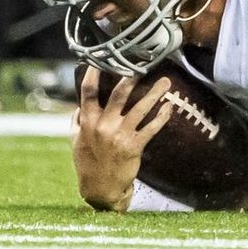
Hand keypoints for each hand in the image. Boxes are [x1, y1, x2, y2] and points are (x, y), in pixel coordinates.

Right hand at [72, 69, 174, 213]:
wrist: (100, 189)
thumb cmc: (88, 163)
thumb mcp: (76, 142)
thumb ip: (77, 122)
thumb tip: (78, 105)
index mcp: (88, 122)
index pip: (89, 94)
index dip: (93, 75)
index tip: (100, 59)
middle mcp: (103, 126)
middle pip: (119, 95)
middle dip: (131, 77)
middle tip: (144, 63)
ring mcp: (120, 135)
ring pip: (140, 108)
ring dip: (155, 93)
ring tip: (167, 82)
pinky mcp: (135, 145)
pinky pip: (152, 127)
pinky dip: (163, 116)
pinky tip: (171, 107)